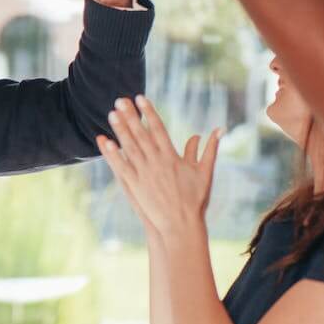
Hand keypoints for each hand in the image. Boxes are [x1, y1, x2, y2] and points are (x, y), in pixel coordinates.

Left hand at [95, 96, 220, 233]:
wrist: (181, 225)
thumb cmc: (195, 199)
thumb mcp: (205, 172)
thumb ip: (209, 149)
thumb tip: (219, 130)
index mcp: (172, 156)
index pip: (158, 128)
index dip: (149, 112)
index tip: (140, 98)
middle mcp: (157, 161)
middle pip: (141, 134)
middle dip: (131, 116)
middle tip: (120, 99)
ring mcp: (144, 173)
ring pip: (129, 146)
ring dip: (120, 129)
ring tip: (111, 114)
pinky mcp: (134, 185)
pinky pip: (120, 165)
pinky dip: (112, 153)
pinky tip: (104, 141)